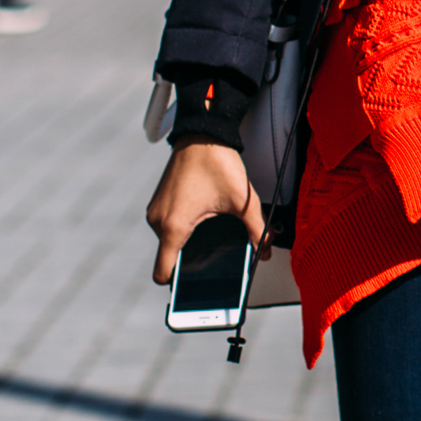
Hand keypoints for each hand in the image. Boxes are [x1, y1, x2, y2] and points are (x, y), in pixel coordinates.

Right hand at [146, 141, 264, 285]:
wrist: (202, 131)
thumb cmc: (217, 162)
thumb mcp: (243, 201)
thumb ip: (255, 230)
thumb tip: (264, 252)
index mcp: (174, 227)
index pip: (163, 273)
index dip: (178, 286)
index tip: (194, 289)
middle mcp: (159, 221)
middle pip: (171, 258)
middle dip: (192, 262)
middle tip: (216, 259)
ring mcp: (156, 210)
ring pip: (171, 241)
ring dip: (189, 242)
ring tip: (212, 233)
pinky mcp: (159, 202)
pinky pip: (169, 225)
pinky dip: (184, 228)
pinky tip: (204, 219)